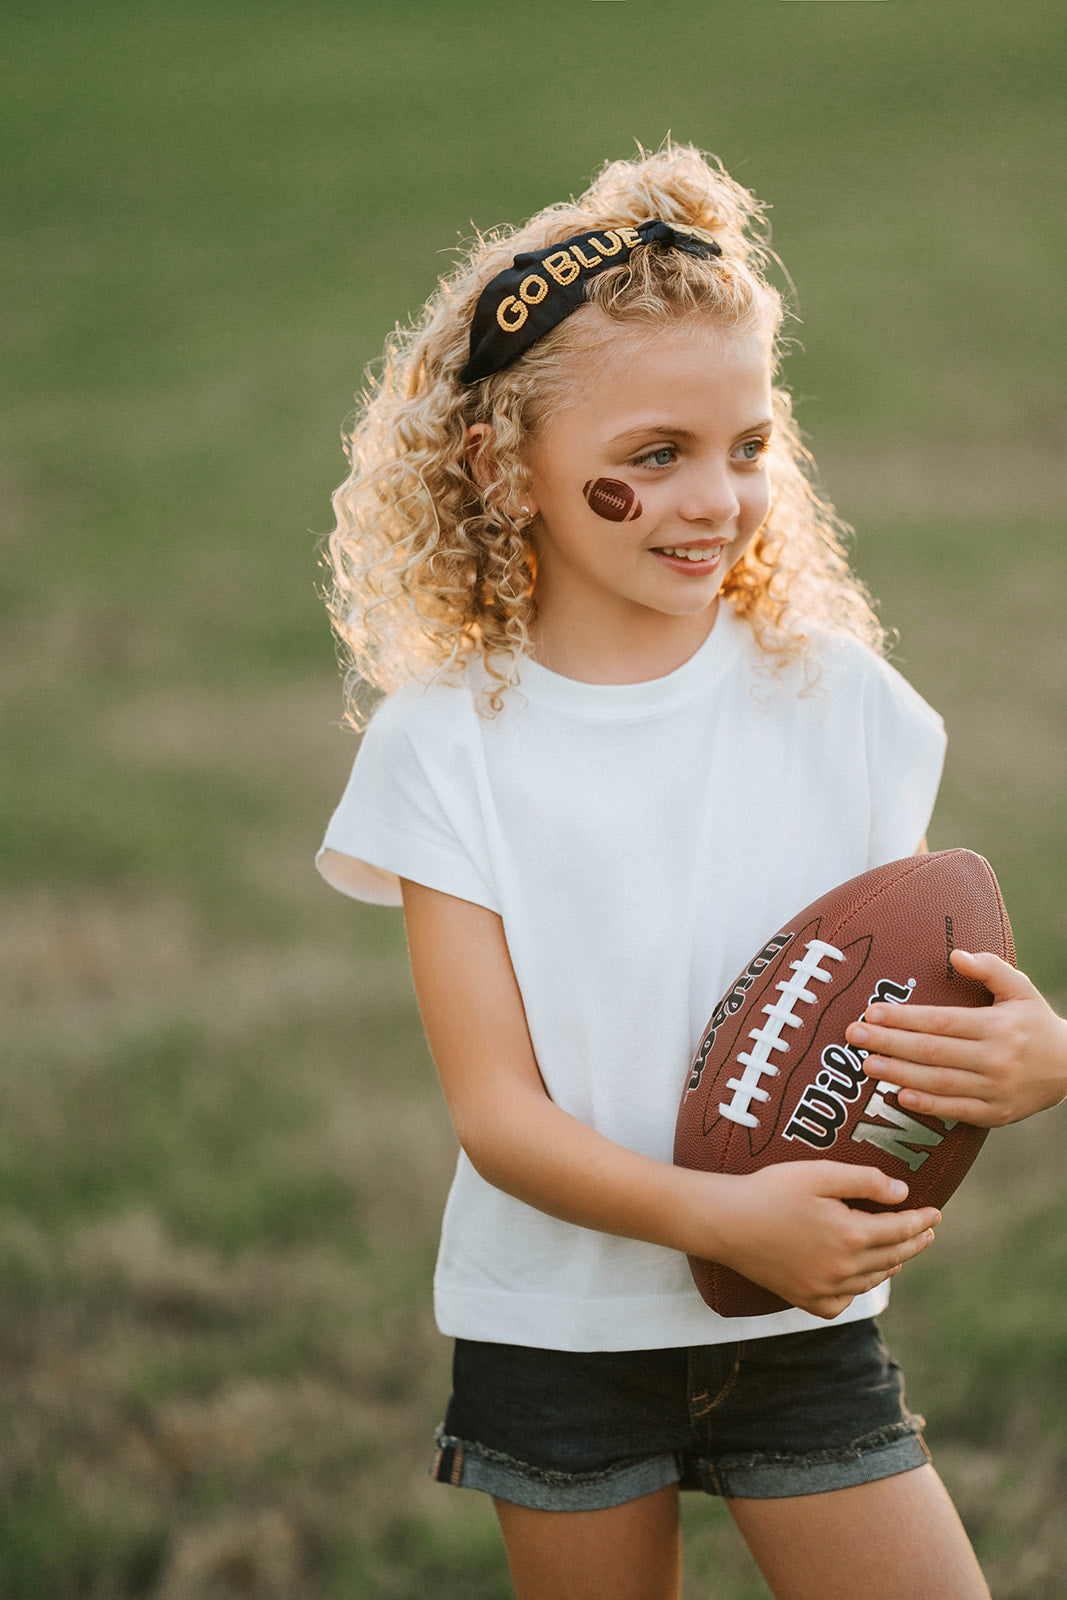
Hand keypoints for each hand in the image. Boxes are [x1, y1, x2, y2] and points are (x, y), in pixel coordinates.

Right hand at [710, 1161, 939, 1320]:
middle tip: (928, 1232)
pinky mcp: (804, 1299)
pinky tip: (857, 1279)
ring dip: (891, 1265)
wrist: (725, 1222)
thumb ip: (864, 1181)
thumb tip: (902, 1193)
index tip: (937, 1213)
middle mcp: (843, 1269)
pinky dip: (856, 1291)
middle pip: (892, 1257)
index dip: (921, 1221)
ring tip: (900, 1253)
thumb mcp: (819, 1174)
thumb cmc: (770, 1190)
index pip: (900, 1230)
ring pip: (871, 1281)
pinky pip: (842, 1303)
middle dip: (914, 1243)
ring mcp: (823, 1288)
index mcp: (851, 1235)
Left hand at [846, 949, 1066, 1127]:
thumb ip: (990, 968)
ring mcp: (995, 1090)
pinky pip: (955, 1110)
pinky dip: (927, 1104)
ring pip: (939, 1082)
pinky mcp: (995, 1114)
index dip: (904, 1018)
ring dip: (898, 1074)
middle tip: (853, 1036)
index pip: (941, 1021)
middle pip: (932, 1051)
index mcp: (997, 1026)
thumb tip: (956, 954)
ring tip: (866, 1064)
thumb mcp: (1020, 989)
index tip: (872, 1012)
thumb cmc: (1035, 1023)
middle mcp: (995, 1059)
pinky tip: (899, 1096)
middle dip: (889, 1043)